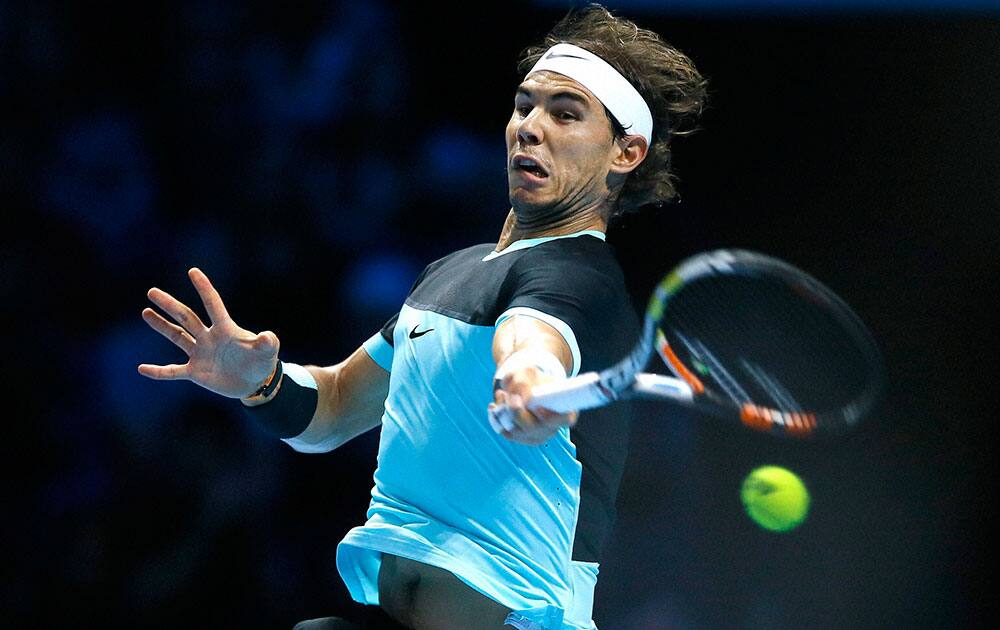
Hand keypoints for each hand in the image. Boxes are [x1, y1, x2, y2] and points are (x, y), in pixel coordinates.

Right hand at [138, 268, 279, 398]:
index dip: (204, 288)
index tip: (193, 271)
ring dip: (161, 325)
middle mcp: (209, 337)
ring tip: (146, 312)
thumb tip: (267, 336)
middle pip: (186, 317)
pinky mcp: (196, 372)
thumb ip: (268, 343)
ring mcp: (200, 354)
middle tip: (152, 292)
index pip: (213, 304)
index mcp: (226, 329)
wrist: (256, 382)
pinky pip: (173, 372)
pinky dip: (158, 372)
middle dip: (170, 305)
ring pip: (177, 337)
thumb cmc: (263, 362)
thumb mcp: (268, 352)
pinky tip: (142, 369)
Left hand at [489, 368, 577, 444]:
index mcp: (564, 411)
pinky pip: (505, 432)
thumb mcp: (528, 373)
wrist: (526, 388)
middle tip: (507, 396)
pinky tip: (494, 406)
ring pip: (515, 430)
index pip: (566, 419)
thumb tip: (518, 399)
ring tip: (501, 394)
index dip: (553, 417)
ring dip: (503, 412)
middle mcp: (552, 428)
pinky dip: (496, 419)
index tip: (538, 408)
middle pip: (533, 427)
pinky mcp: (521, 438)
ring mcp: (536, 436)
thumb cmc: (533, 380)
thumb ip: (522, 383)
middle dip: (516, 412)